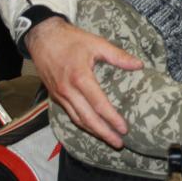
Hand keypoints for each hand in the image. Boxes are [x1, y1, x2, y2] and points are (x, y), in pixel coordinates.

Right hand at [26, 17, 141, 147]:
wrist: (42, 37)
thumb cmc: (71, 39)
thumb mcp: (96, 43)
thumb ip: (118, 56)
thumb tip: (139, 65)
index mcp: (80, 77)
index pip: (99, 104)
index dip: (112, 119)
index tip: (124, 129)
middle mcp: (68, 90)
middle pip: (87, 118)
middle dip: (104, 133)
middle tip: (119, 143)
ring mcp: (59, 95)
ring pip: (77, 119)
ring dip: (93, 132)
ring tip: (108, 140)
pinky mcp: (55, 96)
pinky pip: (70, 114)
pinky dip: (82, 123)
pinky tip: (92, 128)